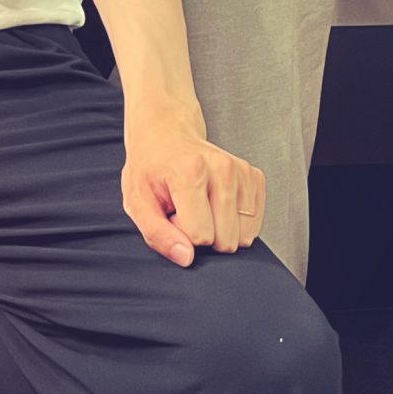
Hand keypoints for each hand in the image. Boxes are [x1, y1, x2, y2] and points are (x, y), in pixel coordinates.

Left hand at [122, 118, 265, 264]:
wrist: (166, 135)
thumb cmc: (151, 170)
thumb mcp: (138, 202)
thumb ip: (158, 234)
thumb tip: (186, 258)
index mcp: (190, 171)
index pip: (199, 236)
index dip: (181, 234)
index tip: (171, 215)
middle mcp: (222, 168)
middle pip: (224, 239)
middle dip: (203, 236)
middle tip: (186, 212)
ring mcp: (242, 172)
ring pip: (243, 236)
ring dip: (220, 231)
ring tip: (201, 208)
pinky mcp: (255, 177)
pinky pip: (254, 226)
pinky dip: (235, 223)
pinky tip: (216, 205)